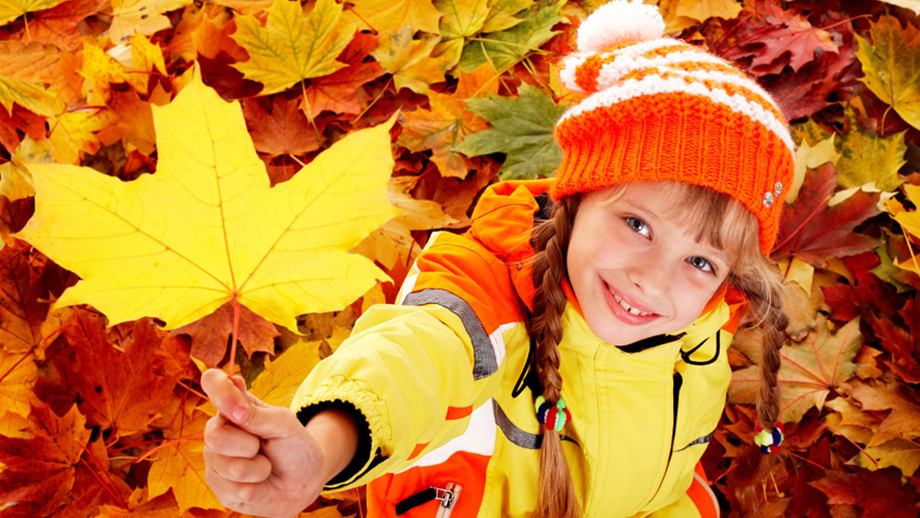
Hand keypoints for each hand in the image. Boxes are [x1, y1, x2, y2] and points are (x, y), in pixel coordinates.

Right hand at [201, 369, 356, 517]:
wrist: (303, 481)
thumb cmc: (294, 446)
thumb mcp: (285, 425)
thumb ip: (258, 415)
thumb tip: (233, 410)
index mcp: (233, 406)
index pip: (212, 381)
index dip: (220, 391)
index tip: (241, 411)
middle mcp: (218, 430)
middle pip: (216, 436)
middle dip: (250, 445)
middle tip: (263, 446)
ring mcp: (215, 461)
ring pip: (230, 468)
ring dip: (259, 469)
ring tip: (266, 466)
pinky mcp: (219, 489)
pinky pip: (236, 490)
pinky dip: (258, 488)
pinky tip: (261, 484)